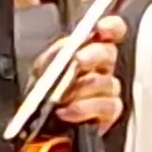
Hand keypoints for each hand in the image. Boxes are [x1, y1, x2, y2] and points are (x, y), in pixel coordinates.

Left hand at [53, 16, 127, 132]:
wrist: (40, 124)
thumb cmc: (43, 93)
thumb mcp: (44, 67)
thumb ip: (58, 52)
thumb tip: (70, 46)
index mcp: (89, 49)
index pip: (111, 31)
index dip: (111, 27)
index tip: (102, 28)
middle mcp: (102, 67)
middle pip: (109, 53)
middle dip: (93, 55)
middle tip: (78, 60)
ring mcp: (108, 90)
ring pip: (106, 82)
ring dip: (82, 88)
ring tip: (63, 95)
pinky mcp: (109, 113)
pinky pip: (106, 106)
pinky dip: (84, 109)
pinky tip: (68, 111)